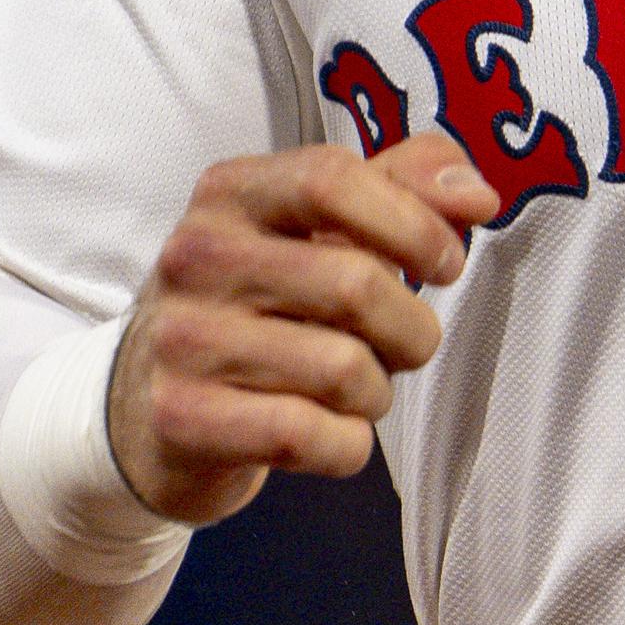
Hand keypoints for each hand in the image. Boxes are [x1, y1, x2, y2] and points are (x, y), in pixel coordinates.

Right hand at [105, 134, 499, 526]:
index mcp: (230, 194)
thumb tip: (475, 197)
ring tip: (351, 391)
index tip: (444, 262)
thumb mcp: (316, 231)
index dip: (411, 222)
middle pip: (356, 284)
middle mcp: (195, 256)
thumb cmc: (258, 308)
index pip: (332, 179)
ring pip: (345, 370)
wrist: (149, 411)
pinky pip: (312, 436)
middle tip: (402, 346)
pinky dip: (345, 446)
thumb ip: (401, 189)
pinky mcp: (183, 417)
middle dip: (410, 330)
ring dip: (376, 394)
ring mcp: (184, 339)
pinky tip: (324, 434)